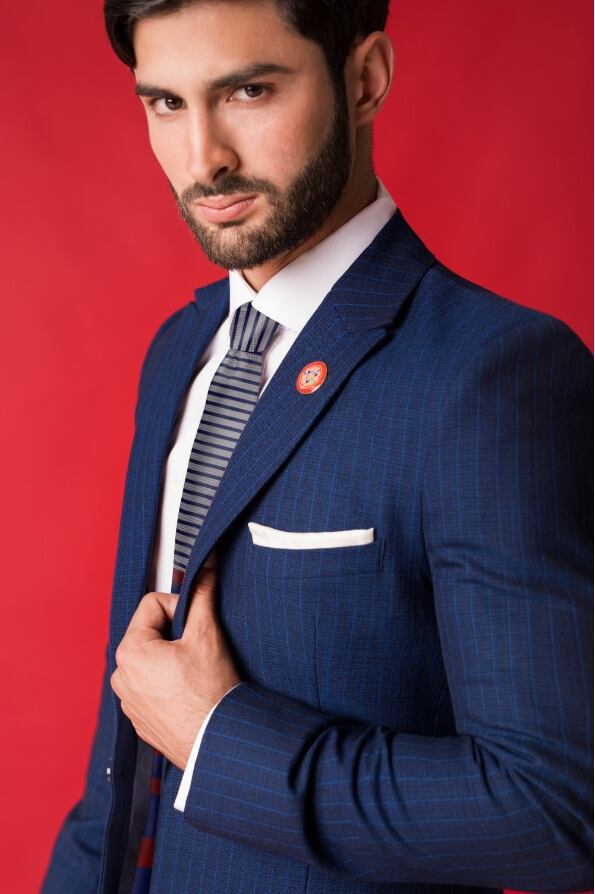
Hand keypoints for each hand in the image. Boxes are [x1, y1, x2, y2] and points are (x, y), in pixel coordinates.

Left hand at [110, 565, 240, 769]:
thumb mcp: (207, 634)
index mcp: (129, 651)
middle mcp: (121, 676)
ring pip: (153, 660)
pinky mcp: (140, 720)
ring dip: (173, 660)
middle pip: (152, 632)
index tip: (197, 624)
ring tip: (197, 674)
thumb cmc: (209, 694)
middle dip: (176, 635)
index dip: (180, 608)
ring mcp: (129, 701)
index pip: (153, 604)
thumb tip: (205, 569)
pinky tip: (191, 693)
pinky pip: (153, 687)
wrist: (215, 745)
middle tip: (199, 650)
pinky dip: (170, 684)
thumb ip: (202, 595)